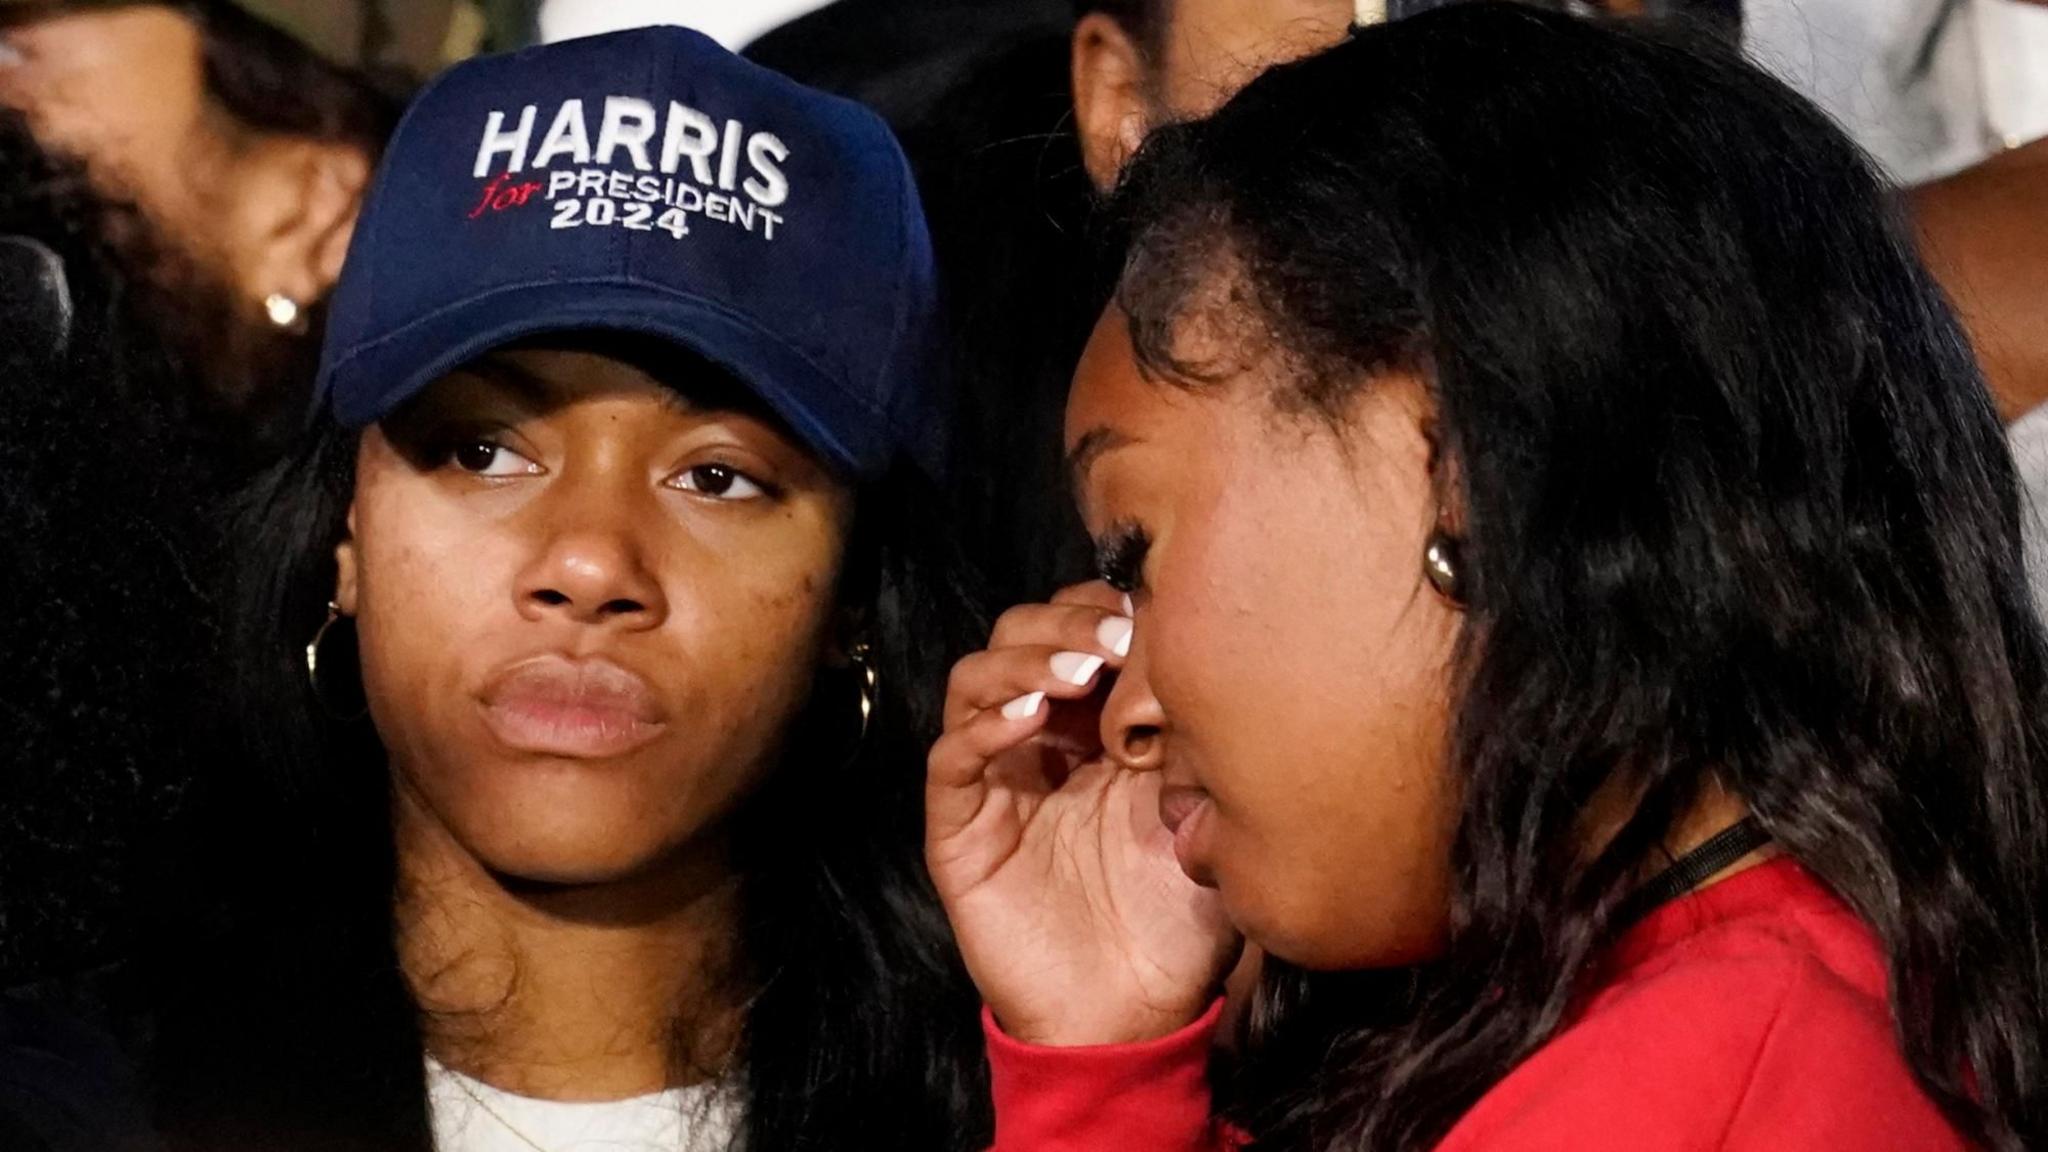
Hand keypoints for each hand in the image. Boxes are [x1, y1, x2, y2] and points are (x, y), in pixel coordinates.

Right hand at [927, 582, 1241, 1046]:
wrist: (1135, 1013)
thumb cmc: (1177, 919)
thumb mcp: (1202, 814)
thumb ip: (1191, 739)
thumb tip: (1186, 660)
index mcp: (1096, 727)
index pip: (1077, 630)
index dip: (1102, 610)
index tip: (1149, 617)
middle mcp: (1040, 739)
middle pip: (1018, 636)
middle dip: (1063, 625)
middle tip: (1114, 644)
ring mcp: (994, 779)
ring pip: (974, 680)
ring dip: (1021, 662)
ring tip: (1075, 678)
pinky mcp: (959, 828)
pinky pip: (949, 759)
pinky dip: (982, 728)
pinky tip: (1029, 721)